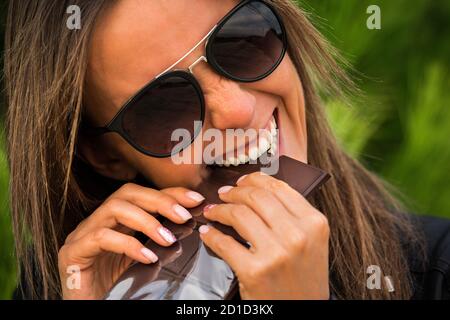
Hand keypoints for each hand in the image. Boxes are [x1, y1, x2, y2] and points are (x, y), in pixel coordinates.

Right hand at [58, 183, 203, 298]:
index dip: (170, 193)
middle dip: (160, 201)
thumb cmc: (116, 288)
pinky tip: (148, 257)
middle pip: (128, 193)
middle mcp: (98, 221)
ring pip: (115, 209)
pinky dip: (129, 244)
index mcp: (115, 221)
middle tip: (184, 216)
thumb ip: (161, 242)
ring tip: (169, 239)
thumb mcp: (145, 259)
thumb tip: (188, 225)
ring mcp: (82, 234)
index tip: (195, 199)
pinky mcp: (72, 252)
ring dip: (147, 221)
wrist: (89, 308)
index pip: (144, 195)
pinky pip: (101, 237)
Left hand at [200, 172, 329, 299]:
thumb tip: (258, 189)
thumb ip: (293, 215)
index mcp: (314, 223)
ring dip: (219, 210)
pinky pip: (225, 243)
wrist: (303, 313)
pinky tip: (208, 232)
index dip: (255, 179)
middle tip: (223, 194)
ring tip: (213, 211)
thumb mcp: (312, 242)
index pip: (278, 188)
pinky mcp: (255, 271)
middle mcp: (297, 235)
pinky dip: (212, 235)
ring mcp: (276, 254)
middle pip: (256, 197)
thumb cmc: (304, 277)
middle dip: (234, 192)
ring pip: (239, 215)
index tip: (242, 181)